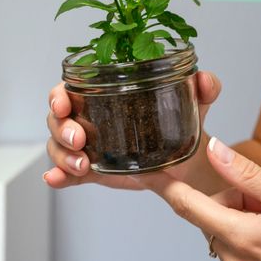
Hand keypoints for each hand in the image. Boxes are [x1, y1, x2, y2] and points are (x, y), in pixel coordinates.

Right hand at [43, 71, 221, 189]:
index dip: (59, 95)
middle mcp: (89, 117)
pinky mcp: (93, 171)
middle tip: (79, 139)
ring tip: (82, 166)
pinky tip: (56, 180)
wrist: (187, 158)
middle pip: (57, 119)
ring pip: (58, 147)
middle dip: (61, 129)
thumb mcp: (193, 102)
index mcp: (103, 92)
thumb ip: (203, 88)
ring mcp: (88, 146)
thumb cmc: (181, 120)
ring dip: (63, 156)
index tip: (64, 104)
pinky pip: (68, 173)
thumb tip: (204, 80)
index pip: (69, 89)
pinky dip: (58, 176)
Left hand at [136, 137, 260, 260]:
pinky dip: (247, 242)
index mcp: (243, 237)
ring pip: (222, 234)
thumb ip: (245, 174)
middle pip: (211, 216)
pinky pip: (233, 253)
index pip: (189, 207)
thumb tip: (214, 149)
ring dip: (241, 223)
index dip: (168, 186)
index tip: (151, 172)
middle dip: (233, 202)